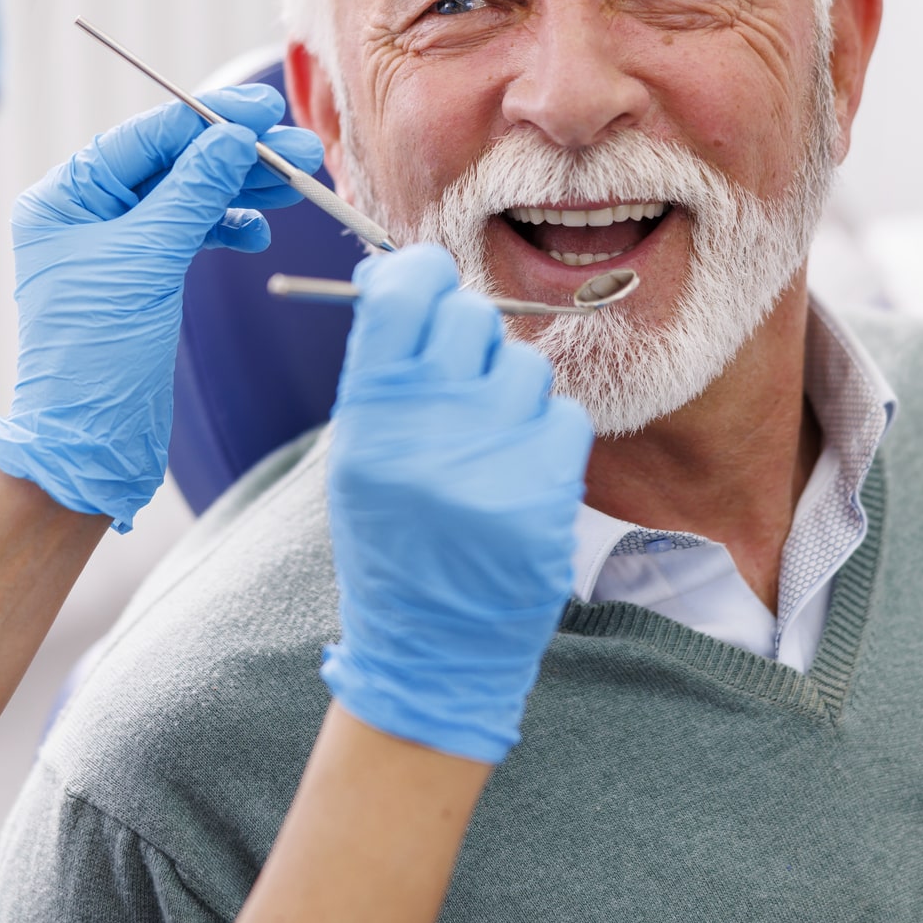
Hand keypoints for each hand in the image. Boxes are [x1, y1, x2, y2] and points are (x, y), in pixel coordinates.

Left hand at [0, 87, 323, 529]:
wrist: (90, 444)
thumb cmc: (96, 354)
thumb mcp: (148, 260)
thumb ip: (194, 192)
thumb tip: (234, 136)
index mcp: (64, 198)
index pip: (146, 138)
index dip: (208, 119)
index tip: (265, 110)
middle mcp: (85, 213)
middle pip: (172, 163)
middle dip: (238, 155)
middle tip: (301, 150)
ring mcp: (115, 245)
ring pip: (189, 197)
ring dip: (243, 188)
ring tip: (298, 184)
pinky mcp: (143, 277)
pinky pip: (191, 233)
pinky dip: (228, 228)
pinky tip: (257, 231)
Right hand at [320, 245, 592, 763]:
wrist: (429, 648)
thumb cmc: (391, 539)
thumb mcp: (359, 456)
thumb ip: (382, 369)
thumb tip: (402, 274)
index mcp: (368, 415)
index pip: (403, 294)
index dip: (420, 274)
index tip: (428, 281)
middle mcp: (427, 429)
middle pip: (470, 317)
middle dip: (470, 339)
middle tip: (460, 380)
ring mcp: (491, 459)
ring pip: (525, 364)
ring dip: (512, 392)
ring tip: (487, 445)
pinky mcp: (547, 492)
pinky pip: (564, 415)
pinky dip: (546, 437)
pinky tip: (518, 475)